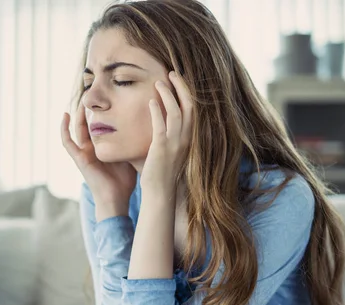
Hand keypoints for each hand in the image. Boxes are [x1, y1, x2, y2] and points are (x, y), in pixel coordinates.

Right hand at [61, 100, 136, 217]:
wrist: (117, 199)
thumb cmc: (124, 180)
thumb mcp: (129, 155)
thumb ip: (134, 142)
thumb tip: (151, 126)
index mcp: (102, 147)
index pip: (100, 125)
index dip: (101, 112)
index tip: (108, 96)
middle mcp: (91, 148)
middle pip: (87, 124)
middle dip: (89, 109)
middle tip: (94, 92)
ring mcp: (83, 153)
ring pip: (76, 129)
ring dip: (77, 114)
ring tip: (81, 99)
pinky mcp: (78, 158)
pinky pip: (67, 141)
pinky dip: (64, 128)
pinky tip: (65, 115)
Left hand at [140, 71, 192, 194]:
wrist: (160, 192)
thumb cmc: (160, 170)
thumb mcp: (168, 147)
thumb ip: (164, 131)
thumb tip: (153, 113)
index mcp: (189, 137)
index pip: (193, 109)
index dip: (187, 92)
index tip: (178, 80)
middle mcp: (186, 138)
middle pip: (190, 105)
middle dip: (181, 86)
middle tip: (171, 73)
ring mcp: (176, 143)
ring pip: (177, 112)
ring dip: (168, 95)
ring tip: (159, 82)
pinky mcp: (162, 148)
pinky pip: (161, 125)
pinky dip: (157, 111)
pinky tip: (151, 101)